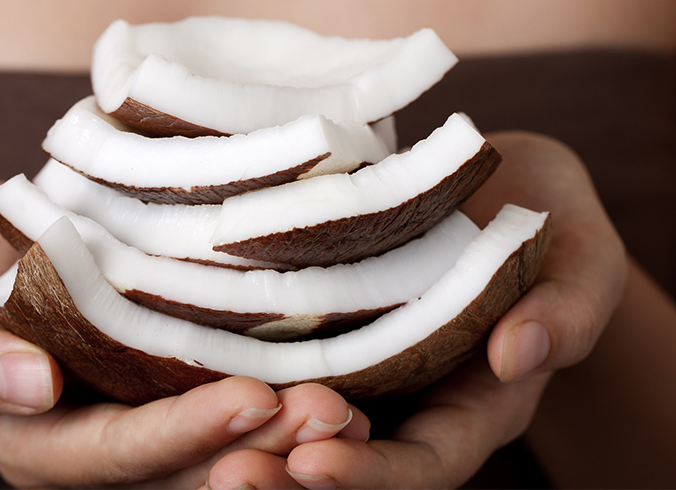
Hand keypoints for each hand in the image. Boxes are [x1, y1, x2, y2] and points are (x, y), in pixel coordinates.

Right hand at [0, 180, 369, 486]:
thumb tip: (29, 386)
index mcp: (39, 440)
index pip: (117, 452)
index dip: (182, 435)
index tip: (251, 402)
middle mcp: (99, 442)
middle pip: (183, 463)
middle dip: (259, 444)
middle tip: (332, 412)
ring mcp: (139, 414)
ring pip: (218, 445)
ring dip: (285, 432)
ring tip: (348, 405)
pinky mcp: (168, 379)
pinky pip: (226, 398)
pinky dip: (278, 396)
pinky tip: (336, 374)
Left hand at [204, 131, 627, 487]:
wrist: (503, 185)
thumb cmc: (553, 223)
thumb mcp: (584, 261)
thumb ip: (569, 311)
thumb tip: (523, 355)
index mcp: (473, 406)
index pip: (424, 463)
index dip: (371, 475)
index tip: (310, 466)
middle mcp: (407, 399)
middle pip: (348, 459)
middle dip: (288, 474)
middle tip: (227, 477)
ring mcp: (361, 364)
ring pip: (300, 417)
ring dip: (249, 434)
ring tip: (193, 436)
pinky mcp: (322, 323)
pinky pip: (280, 356)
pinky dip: (239, 369)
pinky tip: (192, 363)